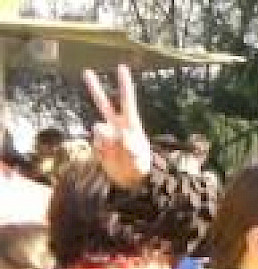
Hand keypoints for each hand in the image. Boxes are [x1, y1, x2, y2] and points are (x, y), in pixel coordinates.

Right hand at [82, 64, 152, 188]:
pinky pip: (95, 142)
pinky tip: (108, 156)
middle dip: (94, 88)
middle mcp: (117, 126)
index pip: (127, 100)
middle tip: (86, 71)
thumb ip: (130, 147)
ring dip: (105, 138)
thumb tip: (120, 137)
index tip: (122, 67)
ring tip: (115, 151)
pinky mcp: (98, 144)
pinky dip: (101, 149)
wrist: (131, 182)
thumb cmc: (140, 168)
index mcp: (131, 124)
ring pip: (98, 126)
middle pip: (103, 104)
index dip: (124, 84)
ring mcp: (106, 134)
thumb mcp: (139, 158)